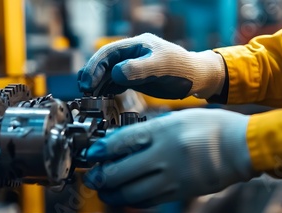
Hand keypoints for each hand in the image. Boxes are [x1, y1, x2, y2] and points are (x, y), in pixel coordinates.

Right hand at [78, 33, 225, 98]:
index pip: (108, 53)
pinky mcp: (135, 78)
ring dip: (97, 84)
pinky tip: (100, 97)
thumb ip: (139, 69)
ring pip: (107, 73)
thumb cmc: (183, 70)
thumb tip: (115, 73)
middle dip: (92, 76)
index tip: (88, 82)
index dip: (95, 67)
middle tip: (84, 91)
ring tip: (88, 96)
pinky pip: (115, 82)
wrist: (197, 78)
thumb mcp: (161, 67)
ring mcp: (132, 66)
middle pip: (104, 63)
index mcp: (136, 45)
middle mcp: (131, 54)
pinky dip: (106, 89)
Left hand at [83, 109, 256, 207]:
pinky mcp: (180, 193)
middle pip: (120, 172)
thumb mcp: (176, 118)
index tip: (92, 154)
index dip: (101, 150)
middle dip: (100, 177)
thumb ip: (149, 129)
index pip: (121, 142)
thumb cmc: (210, 127)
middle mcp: (164, 155)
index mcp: (163, 131)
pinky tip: (126, 196)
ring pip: (131, 193)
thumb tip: (120, 141)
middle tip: (91, 177)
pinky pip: (149, 201)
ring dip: (112, 193)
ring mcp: (172, 178)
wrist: (242, 148)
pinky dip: (133, 200)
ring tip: (105, 190)